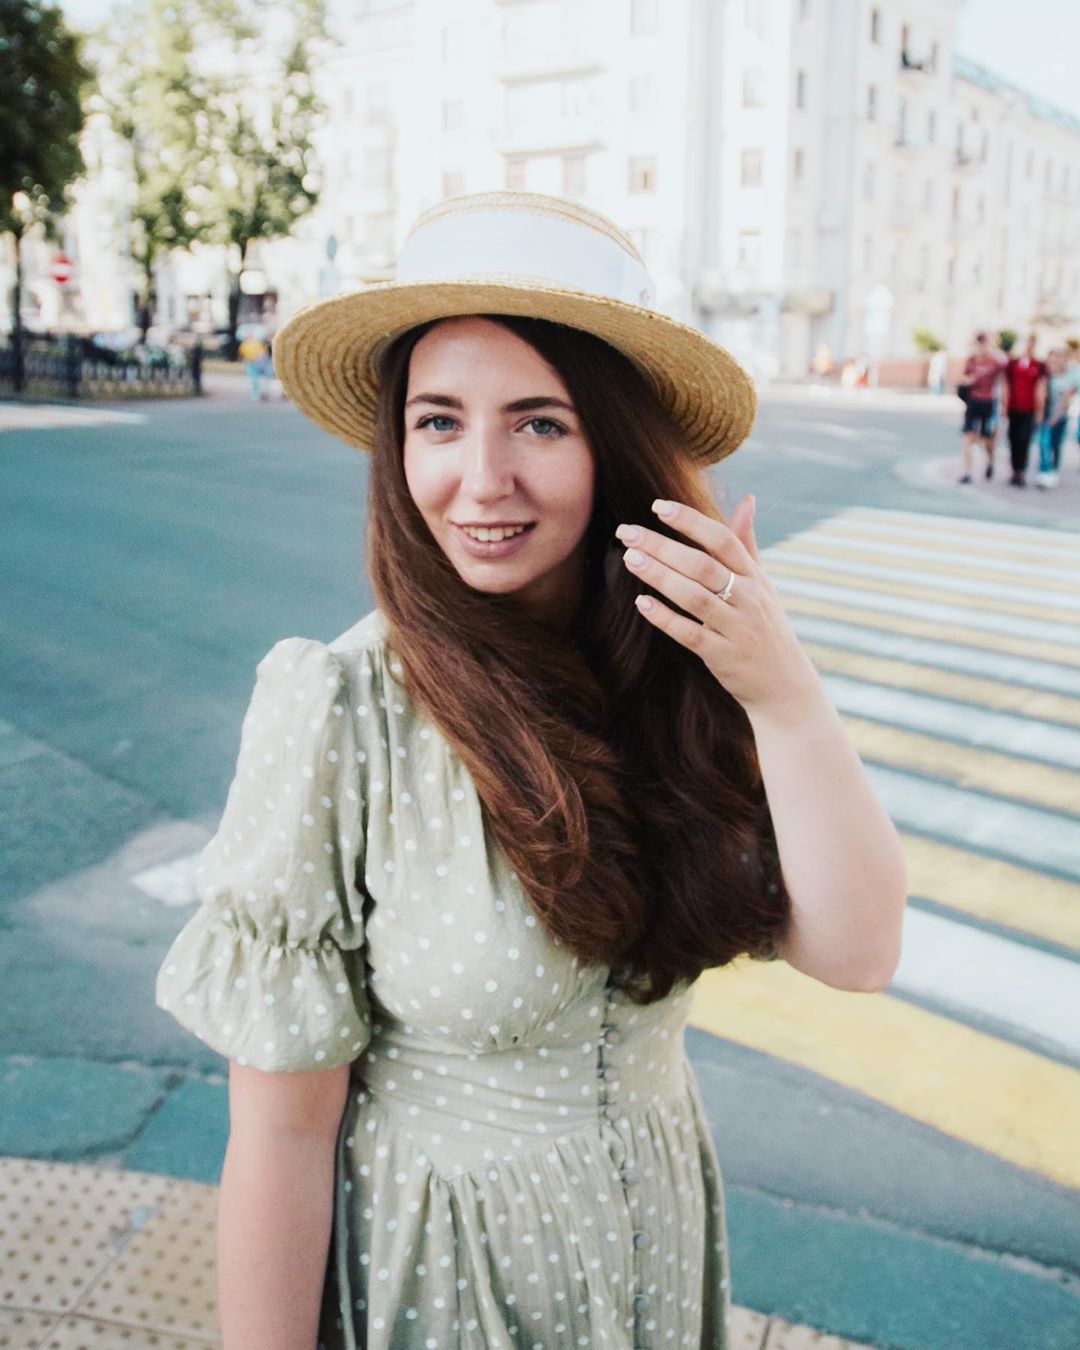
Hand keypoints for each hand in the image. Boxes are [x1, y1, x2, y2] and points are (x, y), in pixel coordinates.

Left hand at [614, 495, 820, 713]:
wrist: (785, 685)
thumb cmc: (765, 626)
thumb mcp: (762, 584)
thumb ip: (748, 544)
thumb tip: (747, 500)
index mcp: (755, 577)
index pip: (722, 539)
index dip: (691, 521)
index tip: (658, 506)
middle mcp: (747, 598)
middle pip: (702, 565)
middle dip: (662, 546)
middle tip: (627, 532)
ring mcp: (735, 628)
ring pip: (693, 597)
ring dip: (659, 576)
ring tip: (630, 558)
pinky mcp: (722, 655)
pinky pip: (689, 633)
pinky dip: (664, 617)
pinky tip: (641, 603)